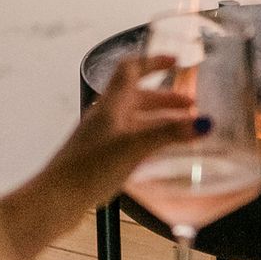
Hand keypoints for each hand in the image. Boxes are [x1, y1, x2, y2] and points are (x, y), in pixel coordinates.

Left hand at [57, 53, 197, 207]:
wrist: (57, 198)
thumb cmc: (89, 168)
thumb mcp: (134, 147)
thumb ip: (169, 134)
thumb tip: (203, 123)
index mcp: (111, 105)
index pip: (131, 70)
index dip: (153, 62)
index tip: (175, 61)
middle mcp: (106, 116)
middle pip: (138, 97)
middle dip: (165, 99)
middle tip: (190, 105)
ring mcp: (102, 137)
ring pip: (135, 120)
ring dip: (160, 120)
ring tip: (183, 130)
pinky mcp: (101, 157)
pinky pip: (130, 140)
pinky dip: (149, 140)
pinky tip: (159, 153)